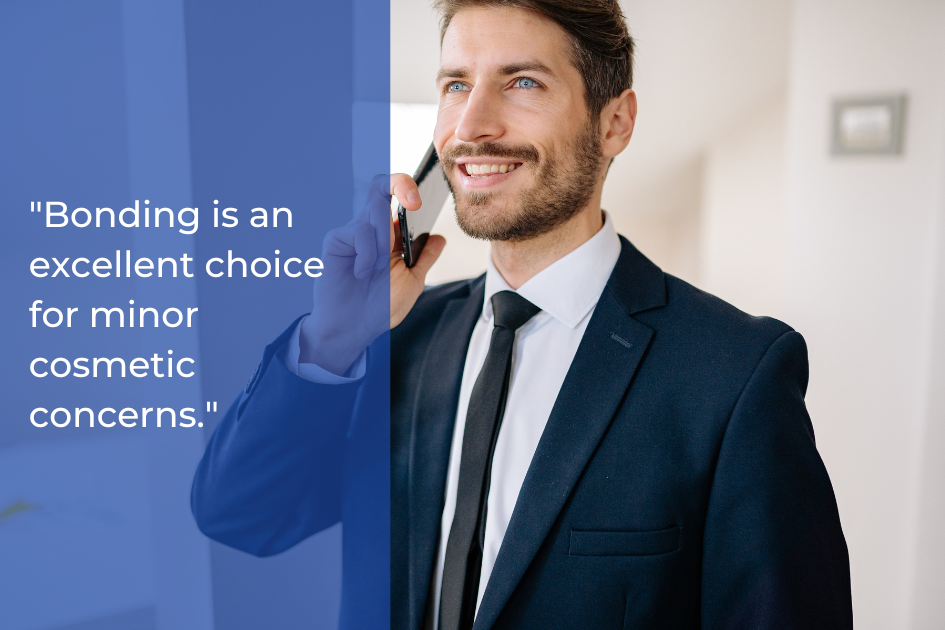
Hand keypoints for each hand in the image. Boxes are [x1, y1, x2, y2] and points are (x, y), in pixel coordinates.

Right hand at [299, 174, 445, 375]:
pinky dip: (368, 254)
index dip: (409, 187)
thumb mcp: (413, 282)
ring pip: (375, 210)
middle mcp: (373, 228)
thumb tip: (440, 237)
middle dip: (400, 184)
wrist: (352, 328)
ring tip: (380, 266)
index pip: (398, 196)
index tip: (421, 202)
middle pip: (381, 186)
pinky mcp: (337, 241)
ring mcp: (354, 233)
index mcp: (392, 235)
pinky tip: (362, 272)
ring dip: (386, 239)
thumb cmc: (379, 307)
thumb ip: (425, 258)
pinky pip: (359, 232)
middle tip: (413, 203)